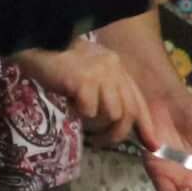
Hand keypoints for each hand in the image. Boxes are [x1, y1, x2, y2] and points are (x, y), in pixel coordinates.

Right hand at [21, 41, 151, 143]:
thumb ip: (106, 94)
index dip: (146, 125)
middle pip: (128, 112)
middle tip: (100, 142)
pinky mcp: (84, 80)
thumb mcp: (91, 78)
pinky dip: (79, 113)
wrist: (39, 45)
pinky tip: (69, 104)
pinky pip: (89, 111)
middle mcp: (114, 69)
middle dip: (117, 134)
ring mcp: (100, 74)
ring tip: (80, 117)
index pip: (138, 101)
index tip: (152, 145)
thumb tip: (117, 123)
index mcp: (118, 69)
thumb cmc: (61, 66)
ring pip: (112, 114)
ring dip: (95, 123)